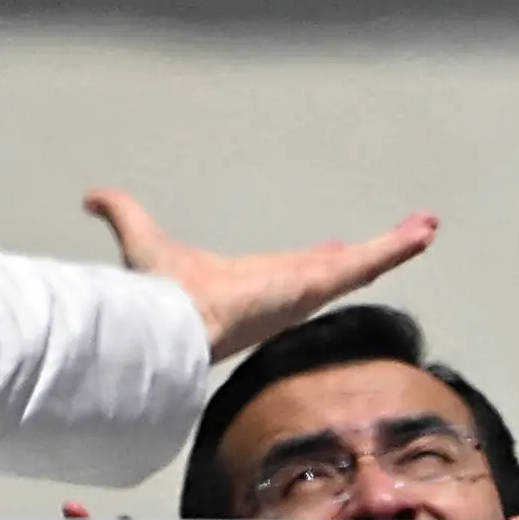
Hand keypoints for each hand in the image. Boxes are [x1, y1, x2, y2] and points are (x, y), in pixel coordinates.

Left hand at [84, 189, 436, 360]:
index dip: (320, 260)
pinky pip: (370, 262)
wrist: (178, 324)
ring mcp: (311, 287)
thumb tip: (91, 196)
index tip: (337, 248)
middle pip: (342, 267)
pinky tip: (425, 229)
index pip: (300, 270)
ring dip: (396, 245)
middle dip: (373, 254)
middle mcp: (291, 287)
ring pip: (364, 264)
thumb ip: (121, 215)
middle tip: (406, 237)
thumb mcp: (142, 237)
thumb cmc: (163, 293)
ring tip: (428, 226)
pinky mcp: (322, 282)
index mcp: (260, 282)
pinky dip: (398, 245)